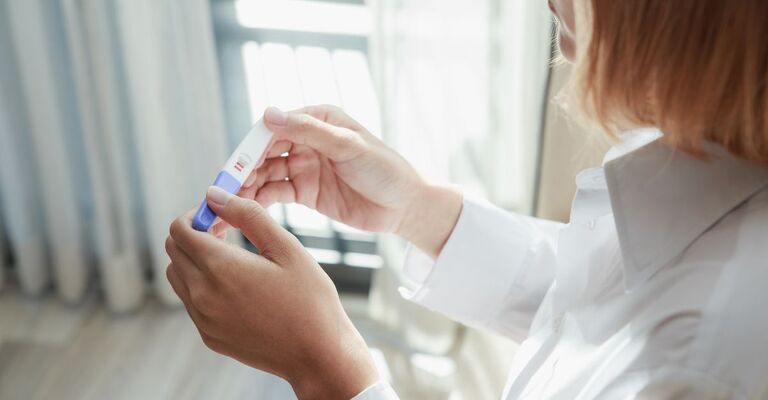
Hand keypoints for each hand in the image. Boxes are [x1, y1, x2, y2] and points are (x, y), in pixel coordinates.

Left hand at [165, 189, 378, 399]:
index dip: (198, 215)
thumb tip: (215, 195)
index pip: (180, 229)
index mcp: (221, 268)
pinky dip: (202, 285)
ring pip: (177, 276)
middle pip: (174, 250)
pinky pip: (191, 301)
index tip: (222, 216)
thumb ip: (248, 216)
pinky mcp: (209, 336)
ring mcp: (203, 319)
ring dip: (194, 259)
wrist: (318, 354)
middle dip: (195, 233)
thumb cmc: (310, 300)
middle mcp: (203, 294)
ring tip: (232, 259)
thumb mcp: (287, 248)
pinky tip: (237, 286)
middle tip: (228, 232)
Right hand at [223, 105, 462, 257]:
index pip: (274, 129)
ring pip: (265, 174)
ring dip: (246, 188)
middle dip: (242, 170)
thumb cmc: (384, 169)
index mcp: (317, 119)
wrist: (405, 206)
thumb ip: (310, 131)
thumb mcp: (349, 146)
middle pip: (264, 152)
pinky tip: (245, 211)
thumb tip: (269, 114)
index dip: (250, 147)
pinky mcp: (305, 191)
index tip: (233, 167)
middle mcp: (306, 140)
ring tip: (229, 205)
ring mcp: (304, 166)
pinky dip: (259, 201)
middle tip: (223, 191)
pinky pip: (275, 193)